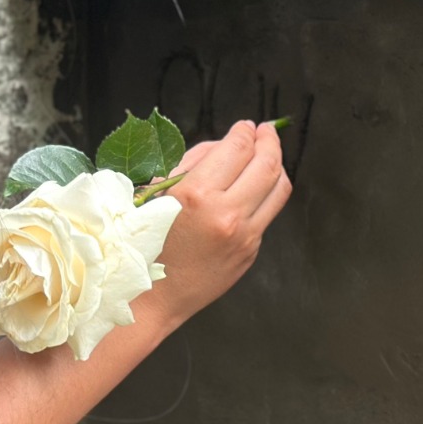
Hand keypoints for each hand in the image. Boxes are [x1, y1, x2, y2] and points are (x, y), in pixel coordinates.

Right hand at [152, 121, 291, 325]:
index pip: (237, 149)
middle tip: (266, 132)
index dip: (246, 132)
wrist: (151, 297)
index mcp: (196, 194)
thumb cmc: (144, 243)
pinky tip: (254, 189)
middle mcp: (226, 214)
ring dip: (277, 166)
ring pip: (278, 189)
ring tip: (269, 155)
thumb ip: (193, 164)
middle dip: (270, 141)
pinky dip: (265, 195)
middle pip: (268, 165)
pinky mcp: (250, 251)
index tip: (246, 126)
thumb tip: (224, 146)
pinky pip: (267, 214)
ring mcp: (243, 236)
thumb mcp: (157, 193)